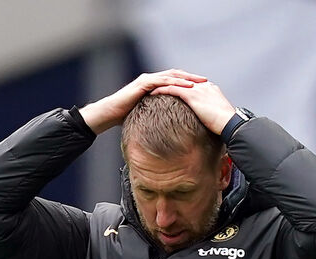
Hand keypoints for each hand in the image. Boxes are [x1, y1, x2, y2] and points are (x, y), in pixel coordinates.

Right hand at [79, 70, 206, 134]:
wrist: (109, 114)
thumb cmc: (125, 116)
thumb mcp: (147, 115)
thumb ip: (158, 115)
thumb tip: (169, 127)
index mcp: (155, 85)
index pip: (176, 81)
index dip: (190, 84)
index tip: (204, 89)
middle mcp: (152, 79)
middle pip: (176, 75)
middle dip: (192, 78)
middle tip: (207, 82)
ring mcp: (147, 80)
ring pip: (171, 76)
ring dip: (187, 79)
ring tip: (200, 83)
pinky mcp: (143, 84)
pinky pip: (162, 81)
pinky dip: (175, 83)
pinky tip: (185, 87)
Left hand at [150, 80, 237, 134]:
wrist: (231, 124)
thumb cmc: (227, 126)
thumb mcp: (218, 118)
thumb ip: (211, 116)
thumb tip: (208, 125)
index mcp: (210, 90)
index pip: (192, 85)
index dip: (180, 87)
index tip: (170, 90)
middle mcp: (203, 86)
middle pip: (181, 81)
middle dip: (169, 83)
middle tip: (157, 86)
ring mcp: (197, 89)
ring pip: (175, 82)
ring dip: (162, 85)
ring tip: (150, 88)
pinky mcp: (192, 95)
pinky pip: (172, 89)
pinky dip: (161, 90)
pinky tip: (152, 93)